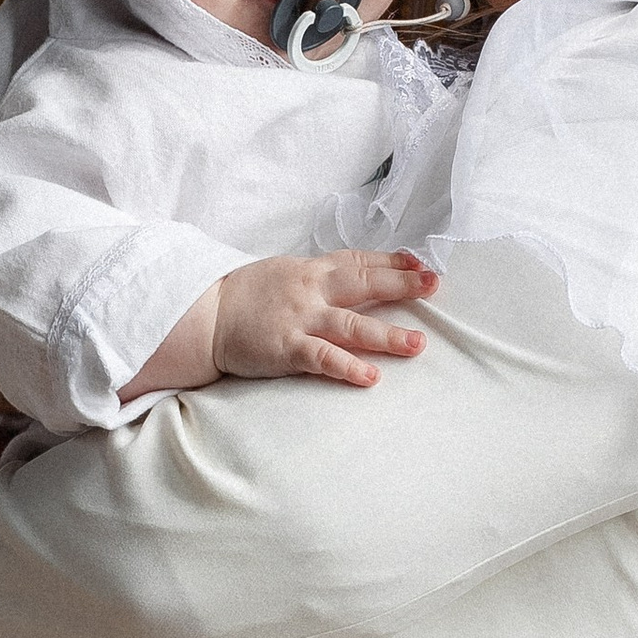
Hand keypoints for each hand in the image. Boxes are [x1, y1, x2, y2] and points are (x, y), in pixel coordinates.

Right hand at [210, 250, 436, 388]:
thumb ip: (318, 278)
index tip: (421, 264)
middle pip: (364, 283)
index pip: (359, 261)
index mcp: (311, 270)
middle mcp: (311, 290)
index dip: (392, 262)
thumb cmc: (243, 297)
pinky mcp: (287, 348)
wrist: (204, 316)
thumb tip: (351, 279)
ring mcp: (300, 319)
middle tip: (433, 286)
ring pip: (352, 325)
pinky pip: (322, 357)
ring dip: (387, 335)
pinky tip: (370, 377)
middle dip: (402, 285)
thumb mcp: (284, 275)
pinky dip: (347, 366)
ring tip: (416, 344)